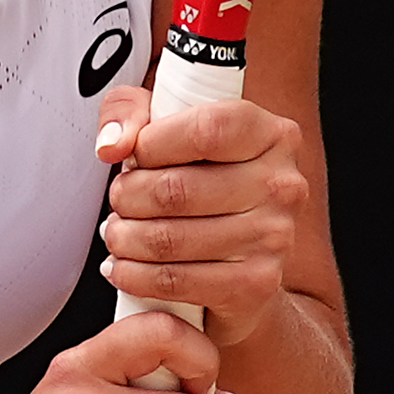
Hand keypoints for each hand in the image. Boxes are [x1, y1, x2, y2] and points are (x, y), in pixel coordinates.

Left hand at [92, 85, 305, 327]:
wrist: (244, 262)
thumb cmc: (206, 184)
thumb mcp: (169, 125)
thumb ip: (130, 110)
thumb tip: (112, 145)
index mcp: (271, 134)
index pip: (204, 129)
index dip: (152, 144)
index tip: (134, 157)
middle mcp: (282, 184)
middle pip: (176, 188)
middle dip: (127, 196)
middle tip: (118, 200)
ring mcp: (274, 236)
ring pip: (168, 239)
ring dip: (124, 238)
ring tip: (116, 233)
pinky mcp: (258, 283)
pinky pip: (175, 281)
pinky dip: (134, 276)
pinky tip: (123, 268)